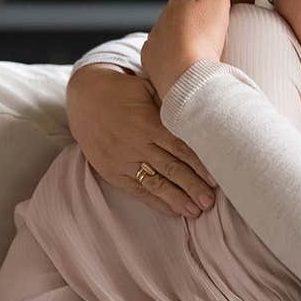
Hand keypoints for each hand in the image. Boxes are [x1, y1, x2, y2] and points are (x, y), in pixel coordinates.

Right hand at [66, 63, 218, 217]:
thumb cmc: (125, 90)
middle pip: (171, 169)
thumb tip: (202, 114)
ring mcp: (122, 160)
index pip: (180, 148)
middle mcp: (136, 144)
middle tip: (209, 202)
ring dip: (176, 199)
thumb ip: (171, 104)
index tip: (216, 179)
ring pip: (155, 183)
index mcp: (148, 123)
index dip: (199, 165)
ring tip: (195, 212)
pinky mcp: (111, 171)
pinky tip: (172, 211)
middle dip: (192, 187)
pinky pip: (136, 190)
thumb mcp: (149, 88)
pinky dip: (155, 201)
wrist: (84, 96)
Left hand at [141, 0, 254, 99]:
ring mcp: (156, 40)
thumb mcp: (218, 0)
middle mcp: (163, 18)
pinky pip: (168, 55)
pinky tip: (190, 62)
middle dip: (205, 19)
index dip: (223, 2)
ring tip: (208, 50)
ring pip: (177, 34)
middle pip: (190, 14)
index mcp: (179, 0)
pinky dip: (179, 56)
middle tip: (223, 32)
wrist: (186, 76)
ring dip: (191, 38)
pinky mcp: (152, 61)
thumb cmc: (202, 38)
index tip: (236, 12)